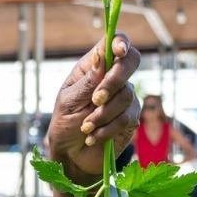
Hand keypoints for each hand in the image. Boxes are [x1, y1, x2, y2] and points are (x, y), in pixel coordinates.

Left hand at [46, 33, 140, 183]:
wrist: (70, 155)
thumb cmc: (65, 124)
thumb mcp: (69, 102)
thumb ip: (87, 81)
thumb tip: (101, 56)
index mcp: (94, 67)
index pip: (113, 42)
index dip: (120, 41)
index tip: (119, 51)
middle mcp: (113, 77)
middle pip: (130, 61)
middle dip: (114, 80)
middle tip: (95, 100)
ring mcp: (124, 97)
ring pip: (126, 95)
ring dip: (102, 114)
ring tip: (85, 127)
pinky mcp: (131, 118)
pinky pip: (126, 118)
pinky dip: (106, 129)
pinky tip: (93, 137)